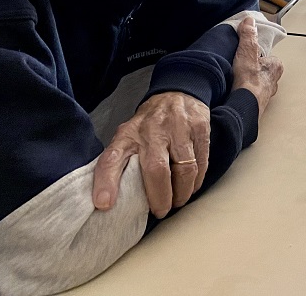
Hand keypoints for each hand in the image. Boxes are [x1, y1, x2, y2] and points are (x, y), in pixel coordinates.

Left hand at [93, 91, 210, 218]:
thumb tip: (112, 199)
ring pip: (184, 169)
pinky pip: (201, 162)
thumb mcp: (127, 136)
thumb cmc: (148, 124)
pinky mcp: (199, 129)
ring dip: (182, 192)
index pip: (112, 158)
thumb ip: (121, 161)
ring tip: (177, 201)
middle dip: (160, 197)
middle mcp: (152, 131)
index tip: (104, 204)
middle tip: (161, 211)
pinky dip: (196, 180)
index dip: (106, 182)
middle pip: (156, 169)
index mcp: (127, 135)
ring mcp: (178, 128)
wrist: (176, 94)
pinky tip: (191, 187)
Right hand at [232, 17, 283, 118]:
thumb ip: (248, 36)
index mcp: (276, 66)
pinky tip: (235, 91)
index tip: (247, 55)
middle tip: (241, 68)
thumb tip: (249, 21)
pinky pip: (251, 95)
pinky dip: (244, 92)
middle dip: (253, 69)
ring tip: (236, 80)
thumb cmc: (249, 81)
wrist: (244, 106)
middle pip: (263, 70)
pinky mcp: (257, 104)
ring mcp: (266, 94)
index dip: (257, 55)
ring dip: (248, 82)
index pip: (268, 56)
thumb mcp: (246, 52)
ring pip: (258, 83)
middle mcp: (274, 81)